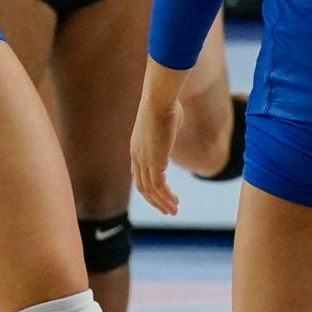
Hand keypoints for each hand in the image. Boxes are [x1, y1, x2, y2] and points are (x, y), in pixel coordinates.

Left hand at [131, 93, 183, 216]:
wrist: (159, 100)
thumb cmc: (165, 105)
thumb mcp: (165, 121)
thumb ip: (167, 130)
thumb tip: (173, 124)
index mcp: (136, 148)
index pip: (139, 175)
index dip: (148, 188)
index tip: (159, 196)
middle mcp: (137, 157)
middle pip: (143, 187)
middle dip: (155, 201)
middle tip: (167, 211)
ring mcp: (144, 160)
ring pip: (151, 190)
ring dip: (163, 203)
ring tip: (174, 211)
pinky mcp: (155, 162)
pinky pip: (160, 186)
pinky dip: (167, 197)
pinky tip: (175, 202)